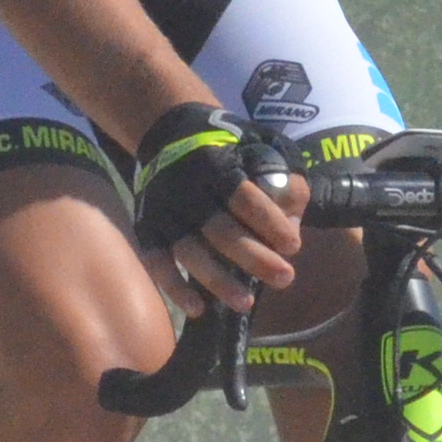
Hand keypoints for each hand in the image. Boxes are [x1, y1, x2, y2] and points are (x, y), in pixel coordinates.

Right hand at [125, 102, 302, 316]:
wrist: (170, 132)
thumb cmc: (228, 145)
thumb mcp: (262, 144)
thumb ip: (284, 177)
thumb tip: (294, 221)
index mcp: (217, 164)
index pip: (244, 196)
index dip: (269, 222)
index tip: (293, 245)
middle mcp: (187, 189)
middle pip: (220, 230)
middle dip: (254, 258)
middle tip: (285, 278)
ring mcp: (164, 211)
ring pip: (189, 251)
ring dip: (218, 280)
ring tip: (246, 303)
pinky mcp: (147, 226)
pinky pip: (157, 261)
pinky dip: (174, 286)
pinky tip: (198, 309)